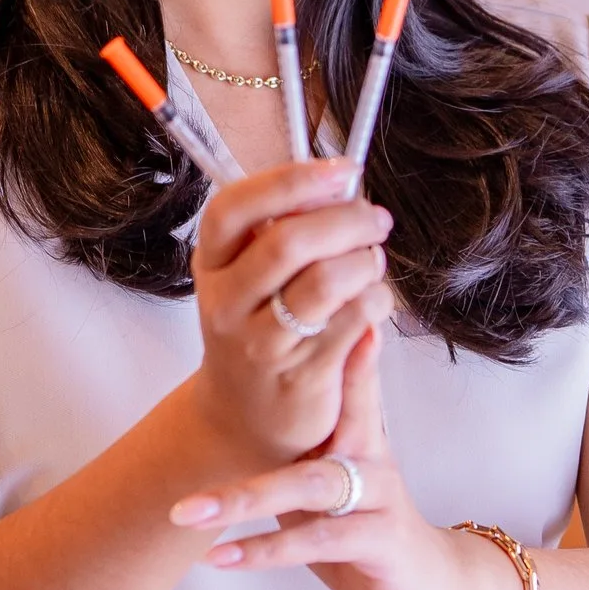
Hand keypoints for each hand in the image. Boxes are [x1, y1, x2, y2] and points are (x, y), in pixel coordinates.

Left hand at [169, 327, 524, 589]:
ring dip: (243, 499)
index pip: (340, 377)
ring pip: (309, 485)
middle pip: (319, 421)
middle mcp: (371, 454)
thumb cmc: (365, 523)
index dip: (317, 343)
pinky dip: (263, 550)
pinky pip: (317, 540)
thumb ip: (297, 446)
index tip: (291, 305)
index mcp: (359, 431)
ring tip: (187, 512)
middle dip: (257, 423)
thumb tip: (237, 411)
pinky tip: (220, 557)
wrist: (426, 583)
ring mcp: (378, 495)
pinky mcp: (380, 539)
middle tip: (205, 415)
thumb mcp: (329, 479)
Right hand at [186, 158, 393, 469]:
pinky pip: (352, 321)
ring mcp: (261, 344)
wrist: (244, 418)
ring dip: (365, 262)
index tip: (342, 172)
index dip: (291, 181)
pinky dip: (376, 300)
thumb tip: (339, 186)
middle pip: (288, 243)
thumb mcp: (250, 277)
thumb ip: (283, 231)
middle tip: (375, 220)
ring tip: (372, 262)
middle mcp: (228, 304)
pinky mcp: (300, 377)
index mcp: (212, 265)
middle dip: (346, 220)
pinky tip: (373, 301)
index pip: (234, 209)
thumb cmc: (260, 329)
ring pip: (326, 282)